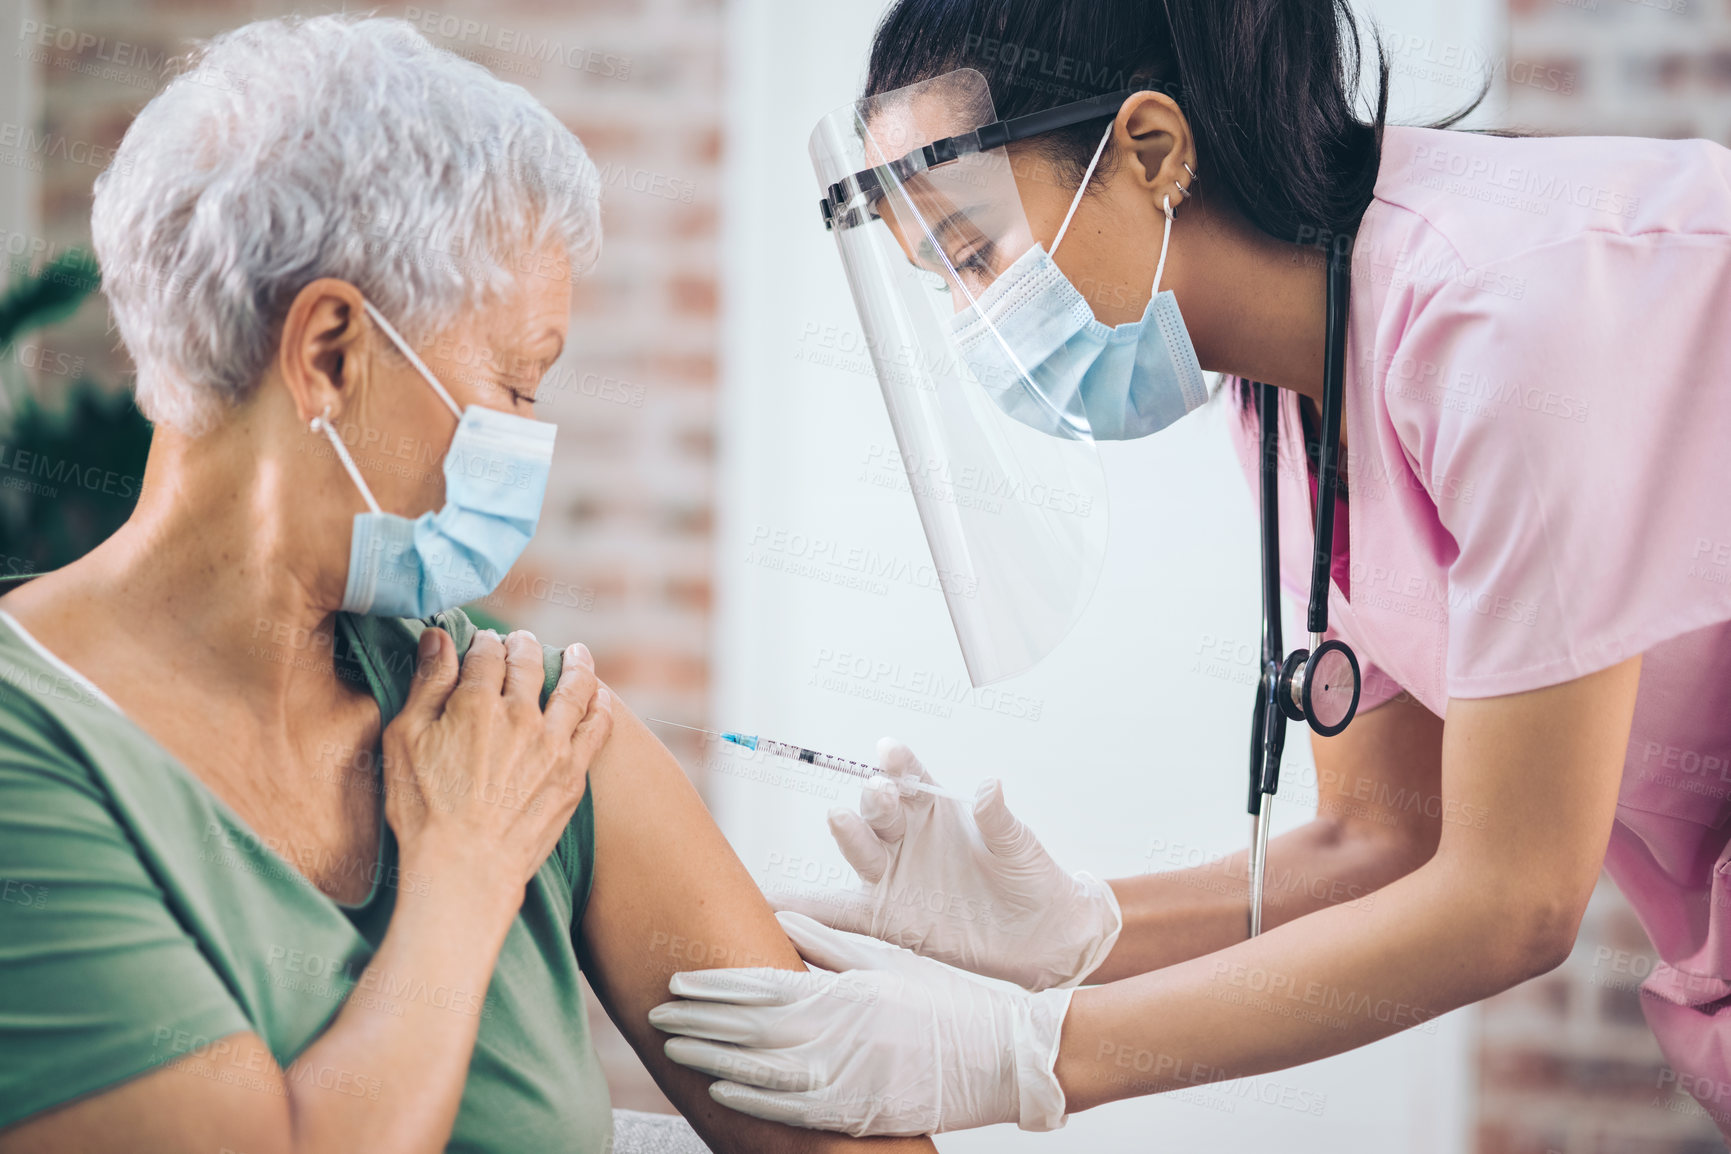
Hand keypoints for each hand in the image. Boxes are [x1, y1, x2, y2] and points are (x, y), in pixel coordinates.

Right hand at [381, 627, 612, 907]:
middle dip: (523, 646)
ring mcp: (553, 743)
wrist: (465, 869)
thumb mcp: (405, 740)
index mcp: (476, 702)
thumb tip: (438, 636)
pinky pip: (597, 726)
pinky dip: (600, 704)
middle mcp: (521, 714)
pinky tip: (600, 696)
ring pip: (573, 687)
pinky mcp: (573, 773)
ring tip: (577, 653)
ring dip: (575, 664)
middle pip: (528, 664)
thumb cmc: (423, 809)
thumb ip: (427, 684)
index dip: (483, 643)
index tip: (483, 643)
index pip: (486, 653)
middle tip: (521, 642)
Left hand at [648, 911, 1072, 1136]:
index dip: (711, 986)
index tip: (675, 981)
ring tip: (673, 1049)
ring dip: (710, 1058)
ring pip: (757, 1069)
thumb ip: (827, 944)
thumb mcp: (884, 960)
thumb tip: (776, 919)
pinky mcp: (857, 1111)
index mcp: (840, 988)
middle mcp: (835, 1031)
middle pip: (746, 1028)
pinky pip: (790, 1109)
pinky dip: (749, 1100)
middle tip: (656, 1013)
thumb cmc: (943, 1000)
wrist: (1001, 1054)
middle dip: (696, 1021)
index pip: (757, 987)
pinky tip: (718, 1092)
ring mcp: (845, 1075)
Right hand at [767, 738, 1121, 990]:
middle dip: (876, 800)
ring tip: (841, 819)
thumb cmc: (1031, 878)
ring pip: (861, 851)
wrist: (1043, 936)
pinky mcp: (886, 916)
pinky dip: (808, 909)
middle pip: (880, 811)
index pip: (912, 778)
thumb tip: (989, 785)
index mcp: (937, 808)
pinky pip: (841, 912)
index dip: (900, 763)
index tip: (891, 750)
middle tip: (879, 791)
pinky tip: (777, 904)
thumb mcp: (1019, 846)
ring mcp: (893, 876)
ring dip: (850, 835)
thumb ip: (999, 819)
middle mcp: (907, 837)